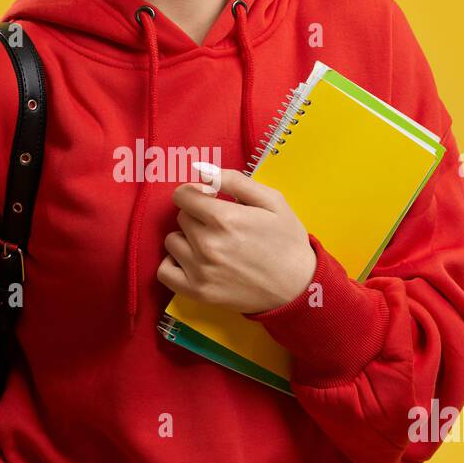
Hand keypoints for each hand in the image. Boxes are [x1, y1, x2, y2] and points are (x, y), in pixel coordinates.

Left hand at [157, 165, 317, 314]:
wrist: (298, 288)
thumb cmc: (287, 242)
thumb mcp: (272, 201)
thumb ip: (233, 181)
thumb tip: (201, 169)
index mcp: (225, 219)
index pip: (183, 195)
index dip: (196, 194)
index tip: (209, 201)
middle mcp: (207, 245)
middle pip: (181, 217)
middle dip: (197, 217)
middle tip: (221, 227)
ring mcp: (200, 271)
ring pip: (172, 241)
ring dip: (186, 239)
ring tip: (211, 245)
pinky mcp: (198, 292)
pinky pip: (165, 271)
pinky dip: (174, 264)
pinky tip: (192, 261)